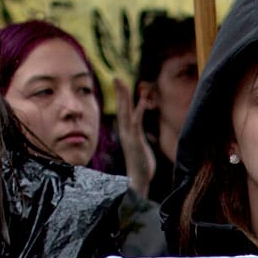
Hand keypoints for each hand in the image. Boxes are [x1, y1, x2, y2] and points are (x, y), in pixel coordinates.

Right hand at [114, 78, 155, 198]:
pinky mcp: (136, 140)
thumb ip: (136, 140)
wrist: (137, 180)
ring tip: (122, 82)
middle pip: (122, 107)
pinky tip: (142, 100)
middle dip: (119, 92)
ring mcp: (130, 135)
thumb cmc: (140, 166)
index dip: (121, 97)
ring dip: (124, 97)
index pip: (122, 111)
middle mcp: (125, 131)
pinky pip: (136, 122)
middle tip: (116, 77)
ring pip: (126, 111)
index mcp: (126, 132)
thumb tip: (135, 137)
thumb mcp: (138, 149)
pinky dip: (139, 111)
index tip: (119, 84)